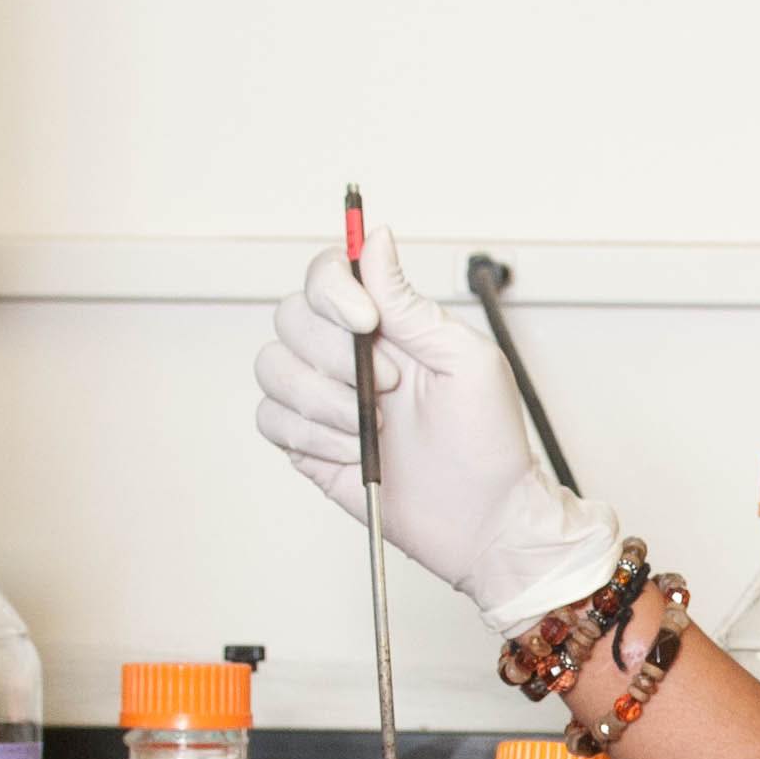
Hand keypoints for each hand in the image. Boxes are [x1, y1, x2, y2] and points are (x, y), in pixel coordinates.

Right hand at [253, 224, 622, 636]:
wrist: (484, 519)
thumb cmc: (488, 441)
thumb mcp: (464, 358)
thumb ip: (409, 301)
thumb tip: (375, 239)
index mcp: (386, 324)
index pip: (328, 274)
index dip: (334, 289)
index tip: (367, 320)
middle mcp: (346, 354)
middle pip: (290, 316)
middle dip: (335, 354)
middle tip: (390, 387)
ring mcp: (323, 399)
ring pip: (272, 368)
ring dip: (323, 399)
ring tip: (373, 427)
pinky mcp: (307, 444)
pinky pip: (271, 420)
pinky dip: (310, 434)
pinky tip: (354, 450)